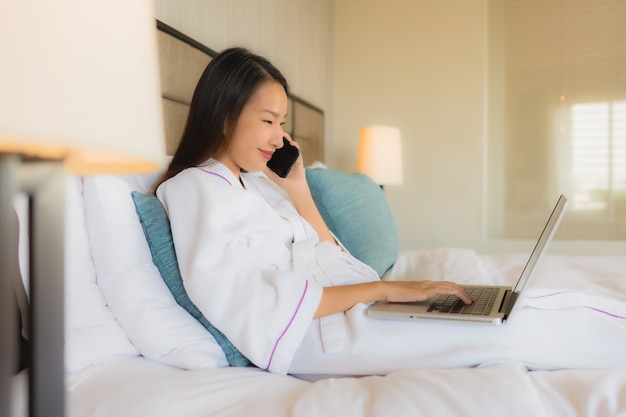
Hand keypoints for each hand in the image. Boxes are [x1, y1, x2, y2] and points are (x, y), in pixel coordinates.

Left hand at [263, 135, 305, 189]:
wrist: (294, 186)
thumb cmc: (283, 181)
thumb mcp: (270, 174)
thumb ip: (264, 169)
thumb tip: (255, 163)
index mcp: (278, 157)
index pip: (274, 146)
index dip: (271, 140)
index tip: (267, 136)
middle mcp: (285, 154)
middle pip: (281, 142)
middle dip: (278, 136)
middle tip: (274, 132)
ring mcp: (291, 155)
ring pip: (289, 143)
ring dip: (286, 137)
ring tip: (282, 135)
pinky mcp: (298, 156)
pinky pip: (297, 148)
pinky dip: (294, 144)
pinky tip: (291, 143)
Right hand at [315, 280, 472, 317]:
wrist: (383, 291)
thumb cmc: (393, 297)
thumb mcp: (409, 299)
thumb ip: (418, 300)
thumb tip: (425, 307)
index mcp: (424, 285)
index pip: (444, 286)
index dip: (456, 290)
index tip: (465, 297)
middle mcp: (427, 283)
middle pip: (450, 285)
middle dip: (463, 291)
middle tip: (472, 299)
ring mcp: (425, 286)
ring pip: (449, 286)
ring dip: (461, 292)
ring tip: (469, 300)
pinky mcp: (423, 291)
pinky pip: (442, 289)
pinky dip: (453, 292)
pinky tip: (459, 296)